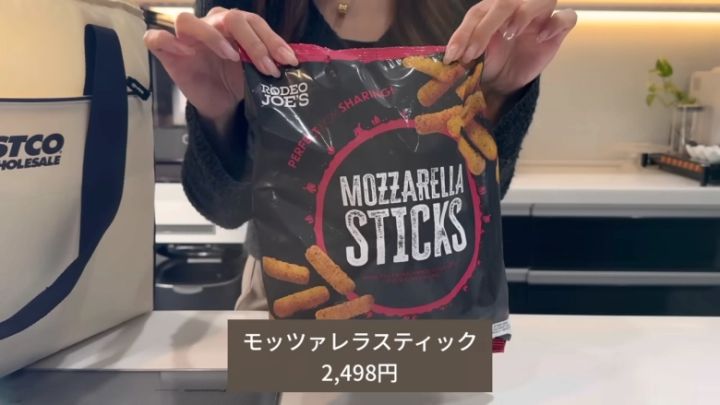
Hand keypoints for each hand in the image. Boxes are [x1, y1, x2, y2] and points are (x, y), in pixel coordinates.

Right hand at [144, 7, 297, 130]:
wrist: (220, 104)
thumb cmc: (237, 82)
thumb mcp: (256, 73)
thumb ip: (268, 62)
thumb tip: (292, 62)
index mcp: (234, 25)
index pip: (253, 22)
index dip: (272, 40)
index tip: (288, 60)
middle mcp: (211, 24)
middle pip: (229, 18)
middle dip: (254, 43)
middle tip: (268, 68)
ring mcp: (186, 37)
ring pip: (189, 21)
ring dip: (213, 36)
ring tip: (231, 56)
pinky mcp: (167, 51)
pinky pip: (156, 38)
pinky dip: (167, 41)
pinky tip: (184, 52)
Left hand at [445, 0, 576, 117]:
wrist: (505, 80)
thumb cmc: (488, 62)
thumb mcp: (473, 59)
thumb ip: (463, 53)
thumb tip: (449, 58)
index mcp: (489, 10)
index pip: (476, 14)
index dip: (463, 33)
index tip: (453, 56)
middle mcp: (514, 8)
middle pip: (504, 3)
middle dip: (486, 28)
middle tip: (474, 53)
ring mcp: (537, 16)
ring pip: (538, 0)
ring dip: (522, 14)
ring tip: (510, 33)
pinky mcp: (556, 30)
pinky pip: (565, 18)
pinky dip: (555, 24)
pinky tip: (541, 37)